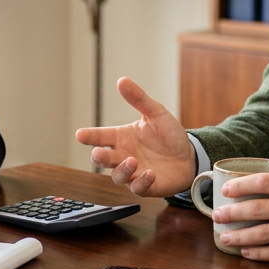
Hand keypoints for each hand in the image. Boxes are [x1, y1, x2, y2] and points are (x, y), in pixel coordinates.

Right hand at [74, 77, 196, 196]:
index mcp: (122, 137)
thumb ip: (138, 99)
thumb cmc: (168, 135)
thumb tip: (122, 80)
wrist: (189, 156)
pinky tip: (150, 173)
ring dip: (123, 169)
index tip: (80, 134)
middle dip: (98, 157)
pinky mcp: (146, 186)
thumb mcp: (156, 113)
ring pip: (118, 176)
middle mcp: (123, 155)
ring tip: (132, 161)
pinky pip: (138, 188)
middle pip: (103, 159)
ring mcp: (133, 173)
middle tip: (97, 153)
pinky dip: (141, 182)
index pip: (100, 136)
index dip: (89, 136)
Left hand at [212, 173, 268, 263]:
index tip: (226, 190)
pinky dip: (259, 253)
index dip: (241, 186)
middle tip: (216, 215)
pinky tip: (247, 253)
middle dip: (232, 213)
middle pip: (258, 209)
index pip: (264, 182)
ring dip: (240, 237)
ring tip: (224, 237)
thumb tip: (267, 182)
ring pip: (264, 234)